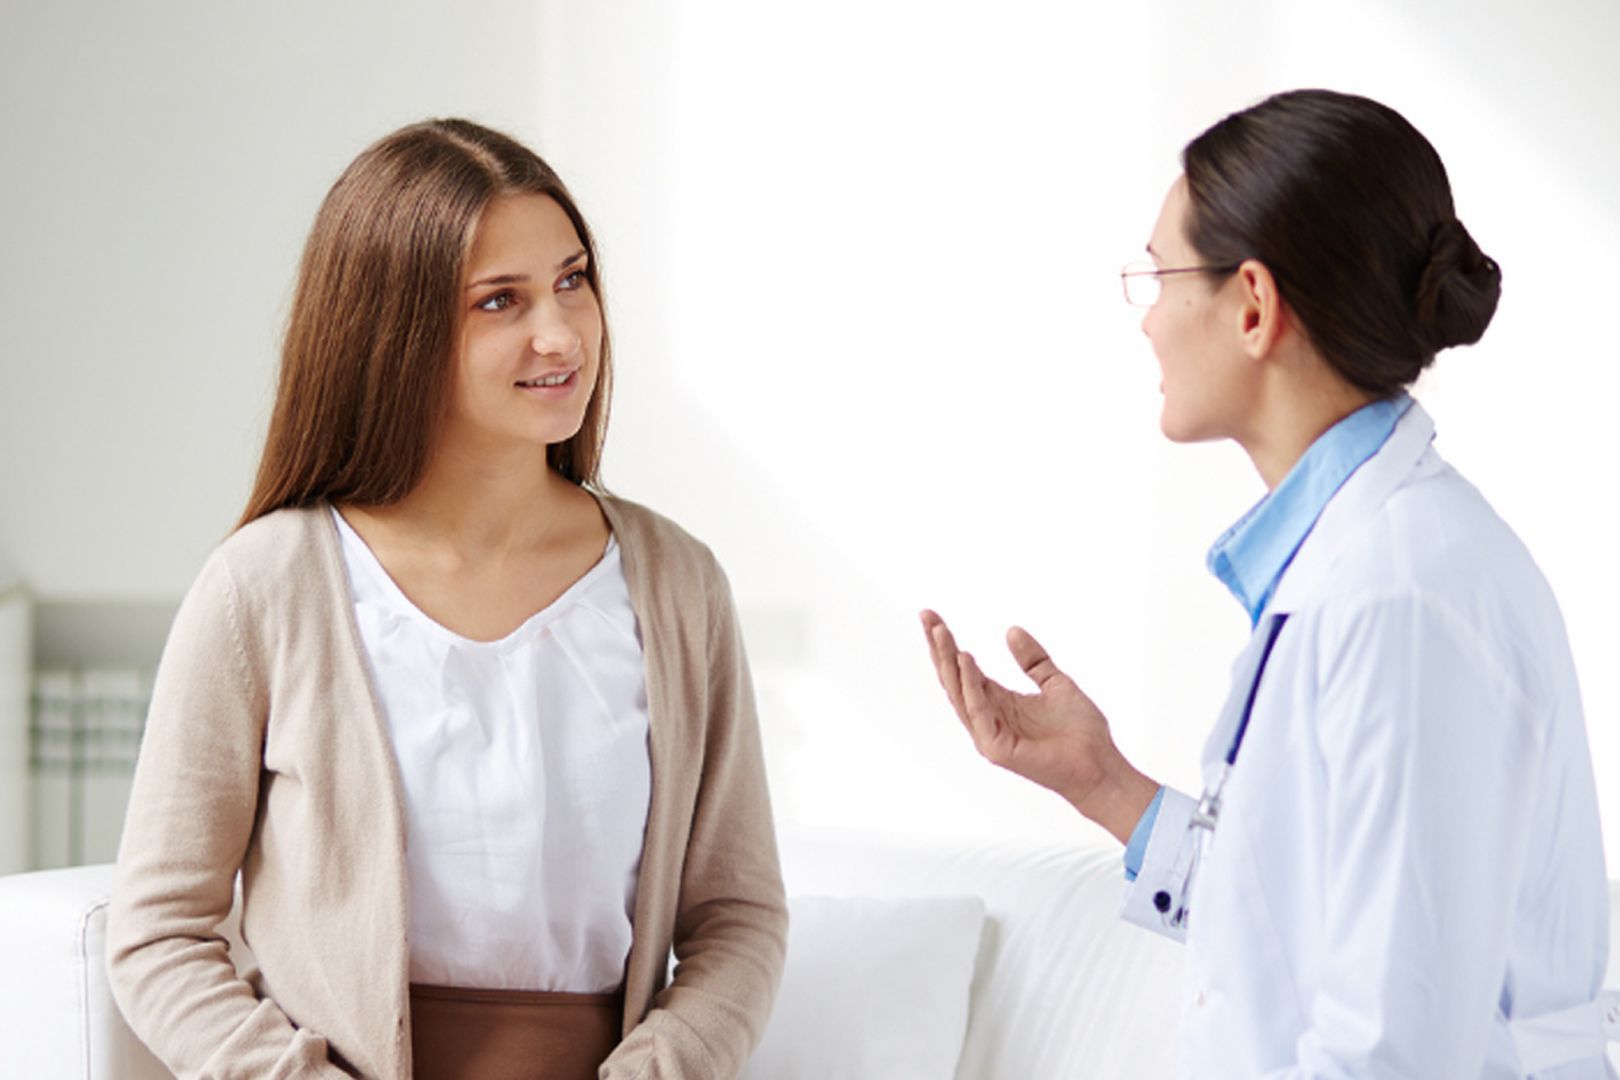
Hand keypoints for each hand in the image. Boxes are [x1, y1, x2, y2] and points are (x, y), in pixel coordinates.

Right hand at [920, 609, 1157, 843]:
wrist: (1100, 766)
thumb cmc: (1081, 732)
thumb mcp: (1056, 683)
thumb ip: (1033, 660)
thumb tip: (1011, 630)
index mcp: (998, 702)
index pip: (963, 669)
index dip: (947, 643)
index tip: (931, 615)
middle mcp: (987, 717)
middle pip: (954, 678)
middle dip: (939, 647)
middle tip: (926, 615)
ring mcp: (989, 734)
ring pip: (959, 692)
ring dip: (948, 660)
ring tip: (941, 631)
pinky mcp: (997, 748)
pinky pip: (978, 711)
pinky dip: (970, 684)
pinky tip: (966, 658)